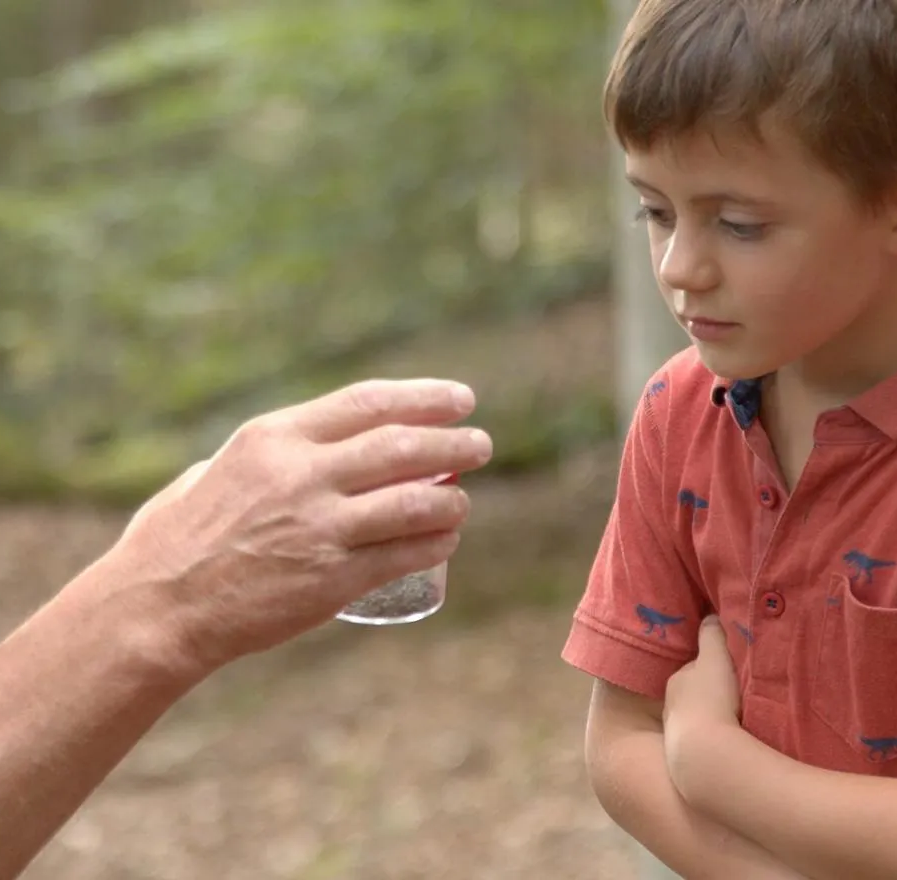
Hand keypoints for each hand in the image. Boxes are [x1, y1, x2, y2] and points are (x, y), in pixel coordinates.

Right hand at [109, 379, 492, 673]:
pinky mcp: (331, 579)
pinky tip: (448, 539)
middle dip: (453, 444)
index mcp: (274, 438)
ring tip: (466, 499)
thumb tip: (313, 448)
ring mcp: (319, 529)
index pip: (368, 402)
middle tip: (481, 445)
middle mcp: (302, 475)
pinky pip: (403, 556)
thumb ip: (270, 456)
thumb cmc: (179, 536)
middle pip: (402, 447)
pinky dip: (435, 544)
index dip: (424, 398)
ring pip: (414, 503)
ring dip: (454, 499)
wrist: (157, 606)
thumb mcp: (217, 469)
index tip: (460, 400)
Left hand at [663, 616, 740, 785]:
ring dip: (715, 717)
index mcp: (677, 681)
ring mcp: (677, 733)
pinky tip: (732, 743)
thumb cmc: (711, 700)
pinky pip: (705, 741)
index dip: (713, 666)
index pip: (696, 668)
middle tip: (737, 695)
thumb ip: (713, 636)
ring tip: (738, 720)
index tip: (729, 669)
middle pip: (697, 693)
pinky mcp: (687, 757)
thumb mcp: (715, 659)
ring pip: (700, 718)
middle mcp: (671, 706)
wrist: (705, 755)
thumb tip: (710, 616)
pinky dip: (716, 738)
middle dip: (713, 693)